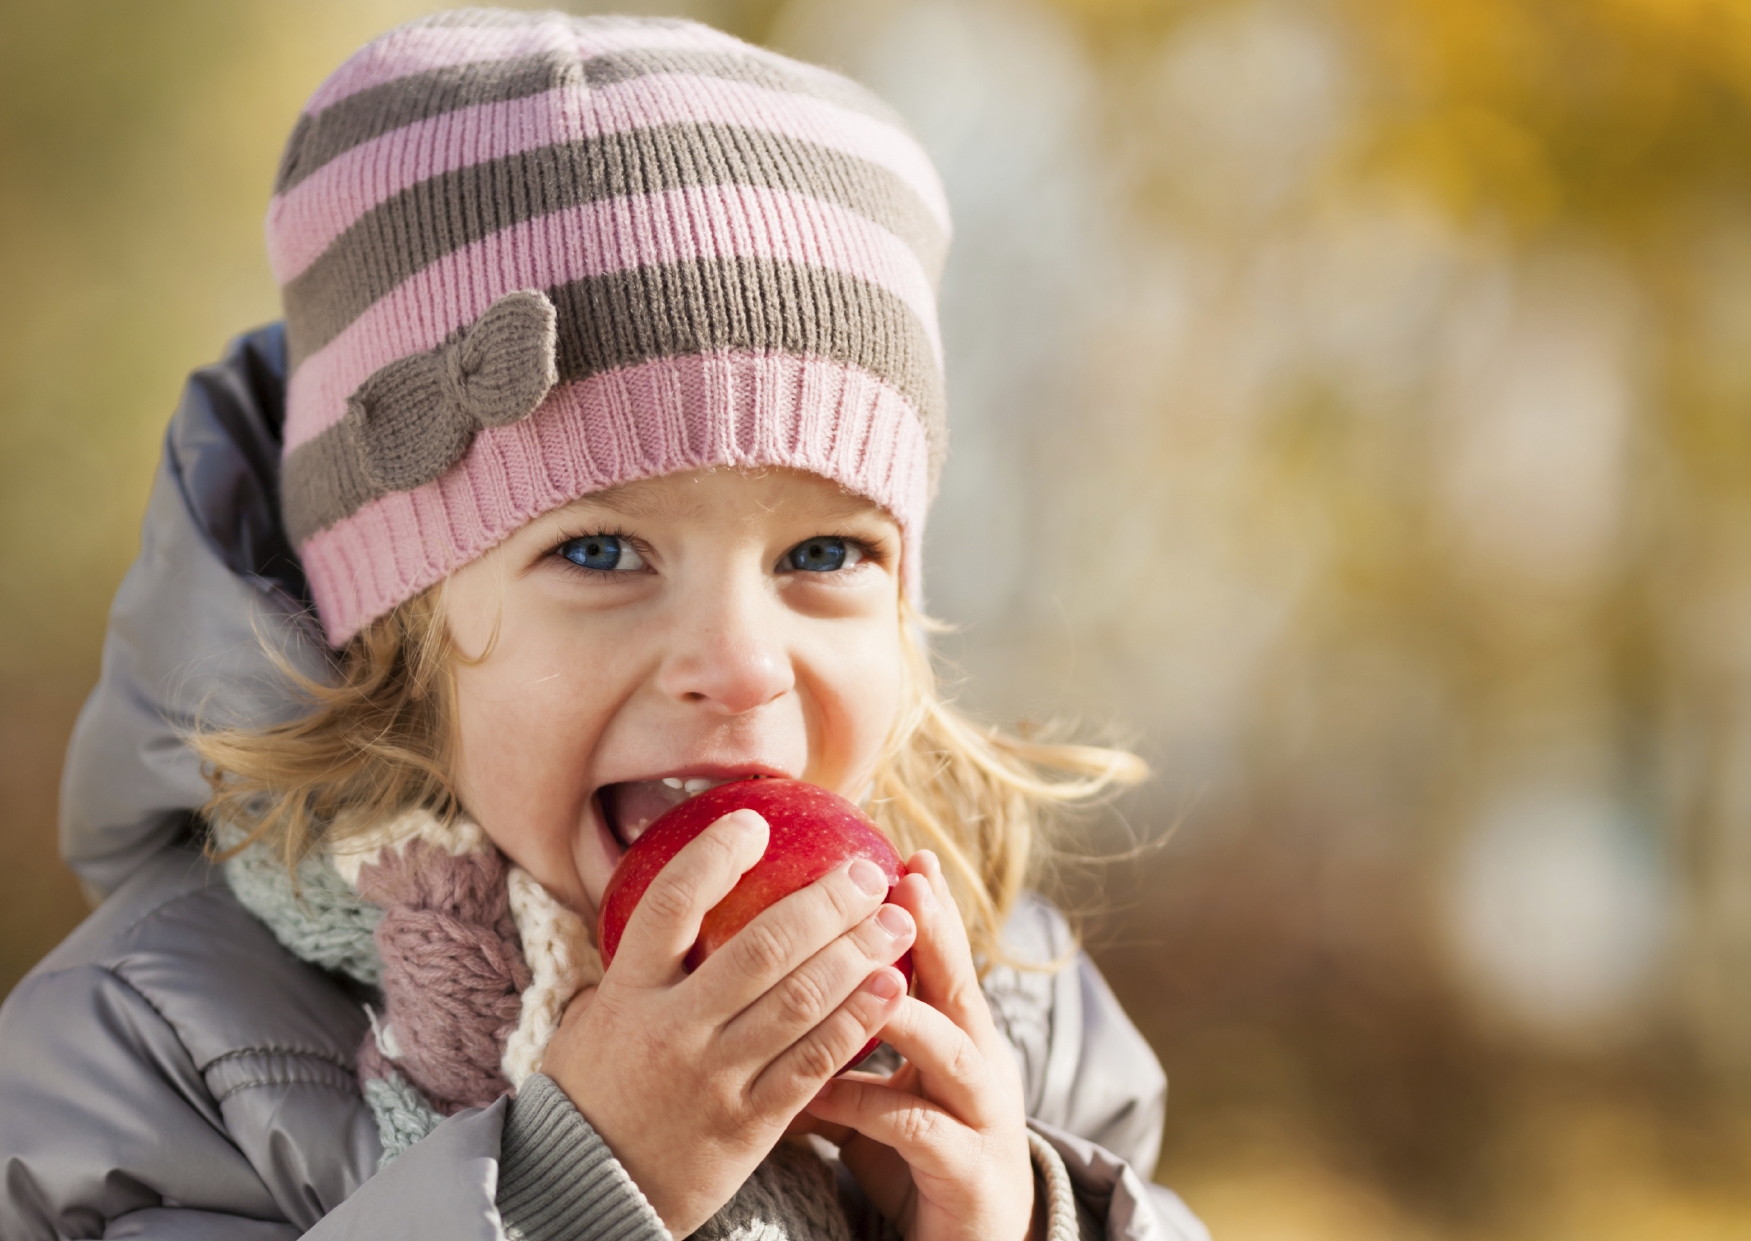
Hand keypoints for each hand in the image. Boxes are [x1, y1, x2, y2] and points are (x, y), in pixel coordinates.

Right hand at [539, 809, 916, 1235]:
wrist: (586, 1192)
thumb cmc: (593, 1090)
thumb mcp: (593, 1017)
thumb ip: (635, 966)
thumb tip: (677, 901)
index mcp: (630, 991)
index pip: (671, 904)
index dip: (715, 856)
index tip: (754, 822)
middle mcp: (673, 1029)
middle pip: (761, 948)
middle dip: (824, 903)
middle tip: (865, 872)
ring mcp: (714, 1077)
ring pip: (799, 1002)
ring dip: (857, 954)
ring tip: (897, 921)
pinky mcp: (750, 1122)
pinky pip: (814, 1062)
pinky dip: (857, 1019)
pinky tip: (891, 986)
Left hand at [802, 850, 1036, 1240]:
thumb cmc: (913, 1153)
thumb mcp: (884, 1082)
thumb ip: (849, 1033)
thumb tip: (773, 978)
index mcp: (960, 1036)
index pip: (946, 959)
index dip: (932, 907)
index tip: (906, 855)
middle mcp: (980, 1065)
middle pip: (961, 986)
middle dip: (936, 933)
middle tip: (907, 885)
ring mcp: (981, 1116)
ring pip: (950, 1051)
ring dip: (910, 1011)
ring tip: (872, 979)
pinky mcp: (968, 1170)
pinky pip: (915, 1130)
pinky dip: (871, 1106)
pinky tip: (825, 1093)